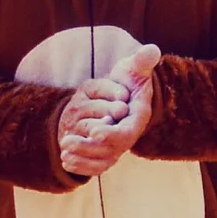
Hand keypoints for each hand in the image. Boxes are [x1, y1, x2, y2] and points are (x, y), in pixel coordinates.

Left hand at [56, 45, 159, 177]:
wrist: (122, 95)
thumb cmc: (129, 79)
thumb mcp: (134, 68)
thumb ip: (142, 61)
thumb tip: (152, 50)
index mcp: (137, 117)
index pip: (126, 132)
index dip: (111, 134)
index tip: (93, 131)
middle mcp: (129, 134)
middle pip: (111, 149)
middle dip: (88, 147)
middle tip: (67, 141)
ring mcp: (118, 145)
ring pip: (101, 159)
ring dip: (81, 157)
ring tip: (64, 149)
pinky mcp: (108, 152)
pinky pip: (96, 167)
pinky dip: (81, 167)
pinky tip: (65, 160)